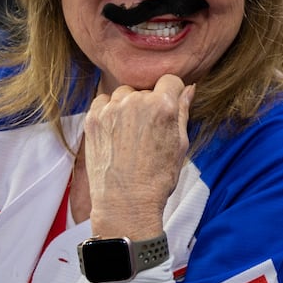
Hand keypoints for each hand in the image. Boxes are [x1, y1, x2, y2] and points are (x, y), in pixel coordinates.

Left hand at [81, 74, 194, 238]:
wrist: (125, 203)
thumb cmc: (157, 178)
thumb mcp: (180, 144)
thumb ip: (183, 111)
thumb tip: (189, 88)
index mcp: (162, 106)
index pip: (170, 80)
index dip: (172, 93)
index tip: (169, 107)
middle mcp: (136, 102)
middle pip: (146, 90)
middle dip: (150, 104)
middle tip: (149, 131)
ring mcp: (111, 109)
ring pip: (124, 94)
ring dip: (128, 107)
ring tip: (130, 133)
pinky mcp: (93, 119)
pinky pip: (103, 102)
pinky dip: (109, 111)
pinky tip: (115, 132)